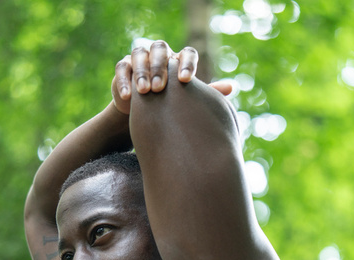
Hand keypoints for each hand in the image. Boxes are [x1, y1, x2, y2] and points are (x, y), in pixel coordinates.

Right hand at [111, 41, 231, 114]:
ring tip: (145, 91)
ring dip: (142, 72)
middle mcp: (161, 54)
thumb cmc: (173, 106)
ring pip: (140, 55)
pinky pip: (122, 68)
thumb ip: (207, 92)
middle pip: (161, 49)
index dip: (187, 63)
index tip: (186, 80)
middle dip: (161, 67)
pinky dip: (124, 81)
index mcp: (179, 59)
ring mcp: (141, 58)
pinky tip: (129, 97)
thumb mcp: (189, 100)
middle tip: (161, 88)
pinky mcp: (124, 67)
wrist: (145, 116)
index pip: (187, 53)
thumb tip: (231, 87)